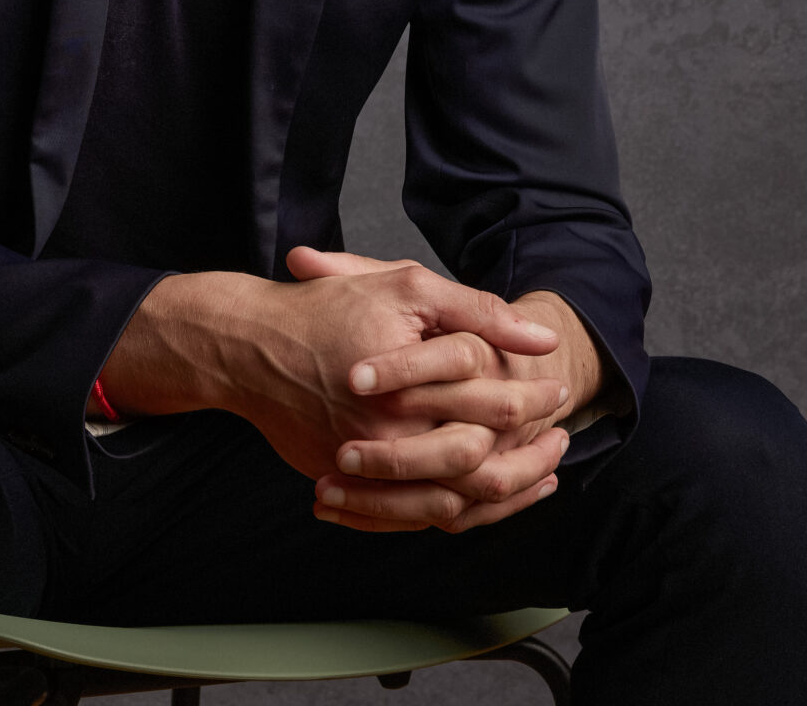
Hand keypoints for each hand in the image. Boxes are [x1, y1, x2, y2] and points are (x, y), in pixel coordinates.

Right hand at [98, 256, 569, 534]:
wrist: (249, 347)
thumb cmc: (327, 309)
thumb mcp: (405, 287)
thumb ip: (476, 310)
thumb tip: (543, 338)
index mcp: (413, 385)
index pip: (496, 404)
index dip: (534, 400)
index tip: (557, 392)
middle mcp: (391, 435)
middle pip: (482, 463)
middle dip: (530, 454)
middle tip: (557, 438)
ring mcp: (368, 468)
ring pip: (453, 504)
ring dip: (504, 493)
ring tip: (537, 475)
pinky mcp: (348, 485)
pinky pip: (411, 518)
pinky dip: (455, 511)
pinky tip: (482, 495)